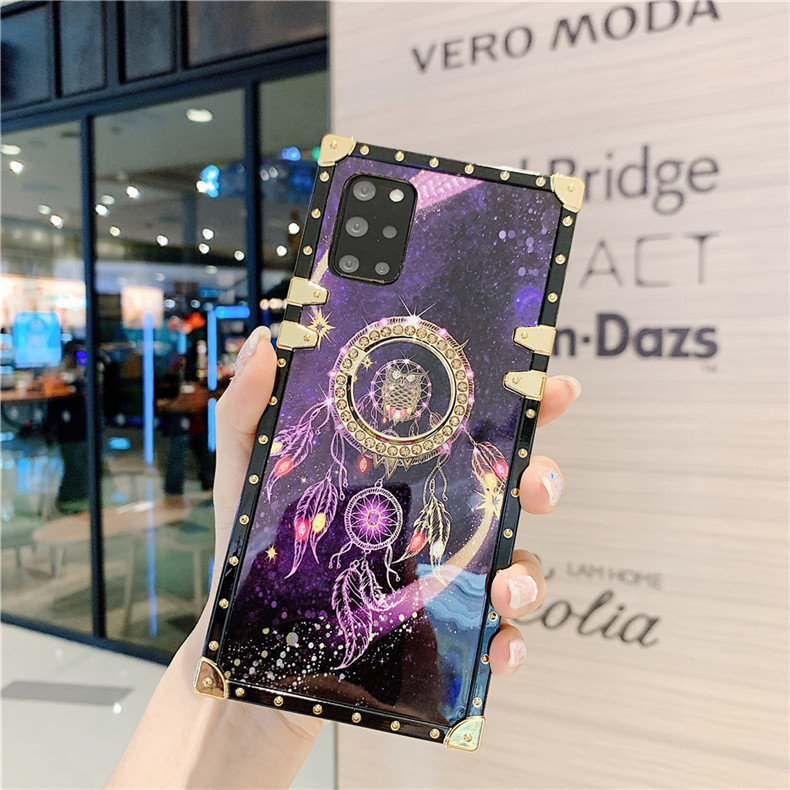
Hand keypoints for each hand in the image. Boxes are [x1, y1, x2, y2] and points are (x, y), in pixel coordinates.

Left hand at [214, 327, 578, 679]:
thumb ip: (250, 412)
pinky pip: (493, 635)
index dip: (519, 407)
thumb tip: (267, 343)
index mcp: (400, 475)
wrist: (246, 652)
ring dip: (528, 569)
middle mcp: (431, 520)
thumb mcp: (247, 476)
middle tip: (534, 481)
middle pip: (508, 491)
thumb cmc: (252, 556)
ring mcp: (439, 577)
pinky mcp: (438, 632)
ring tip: (506, 583)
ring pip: (513, 562)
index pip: (469, 432)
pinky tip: (498, 646)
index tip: (550, 389)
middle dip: (540, 478)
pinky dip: (509, 642)